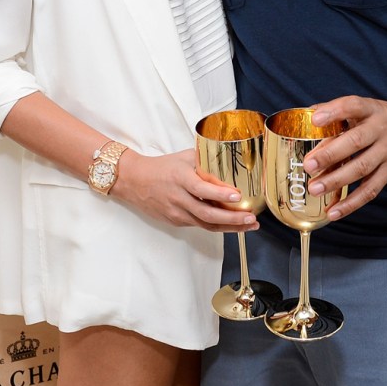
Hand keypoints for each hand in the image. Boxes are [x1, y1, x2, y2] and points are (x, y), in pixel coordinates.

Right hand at [112, 148, 259, 232]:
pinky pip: (199, 225)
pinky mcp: (176, 222)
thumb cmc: (162, 167)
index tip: (238, 196)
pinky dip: (217, 226)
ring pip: (206, 224)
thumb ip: (205, 163)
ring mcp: (177, 213)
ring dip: (230, 227)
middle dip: (233, 219)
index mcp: (181, 178)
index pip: (202, 189)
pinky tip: (232, 224)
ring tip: (249, 225)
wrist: (135, 181)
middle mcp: (179, 198)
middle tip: (251, 218)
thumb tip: (230, 166)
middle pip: (208, 214)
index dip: (220, 195)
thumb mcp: (184, 158)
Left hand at [303, 97, 386, 219]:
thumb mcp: (365, 107)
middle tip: (309, 165)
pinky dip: (351, 203)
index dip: (334, 112)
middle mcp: (380, 130)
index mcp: (370, 110)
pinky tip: (333, 212)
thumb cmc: (381, 118)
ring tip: (315, 189)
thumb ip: (337, 112)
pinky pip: (370, 190)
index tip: (316, 120)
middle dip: (331, 154)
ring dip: (337, 181)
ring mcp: (386, 152)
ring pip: (362, 168)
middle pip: (356, 141)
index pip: (353, 106)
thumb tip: (307, 116)